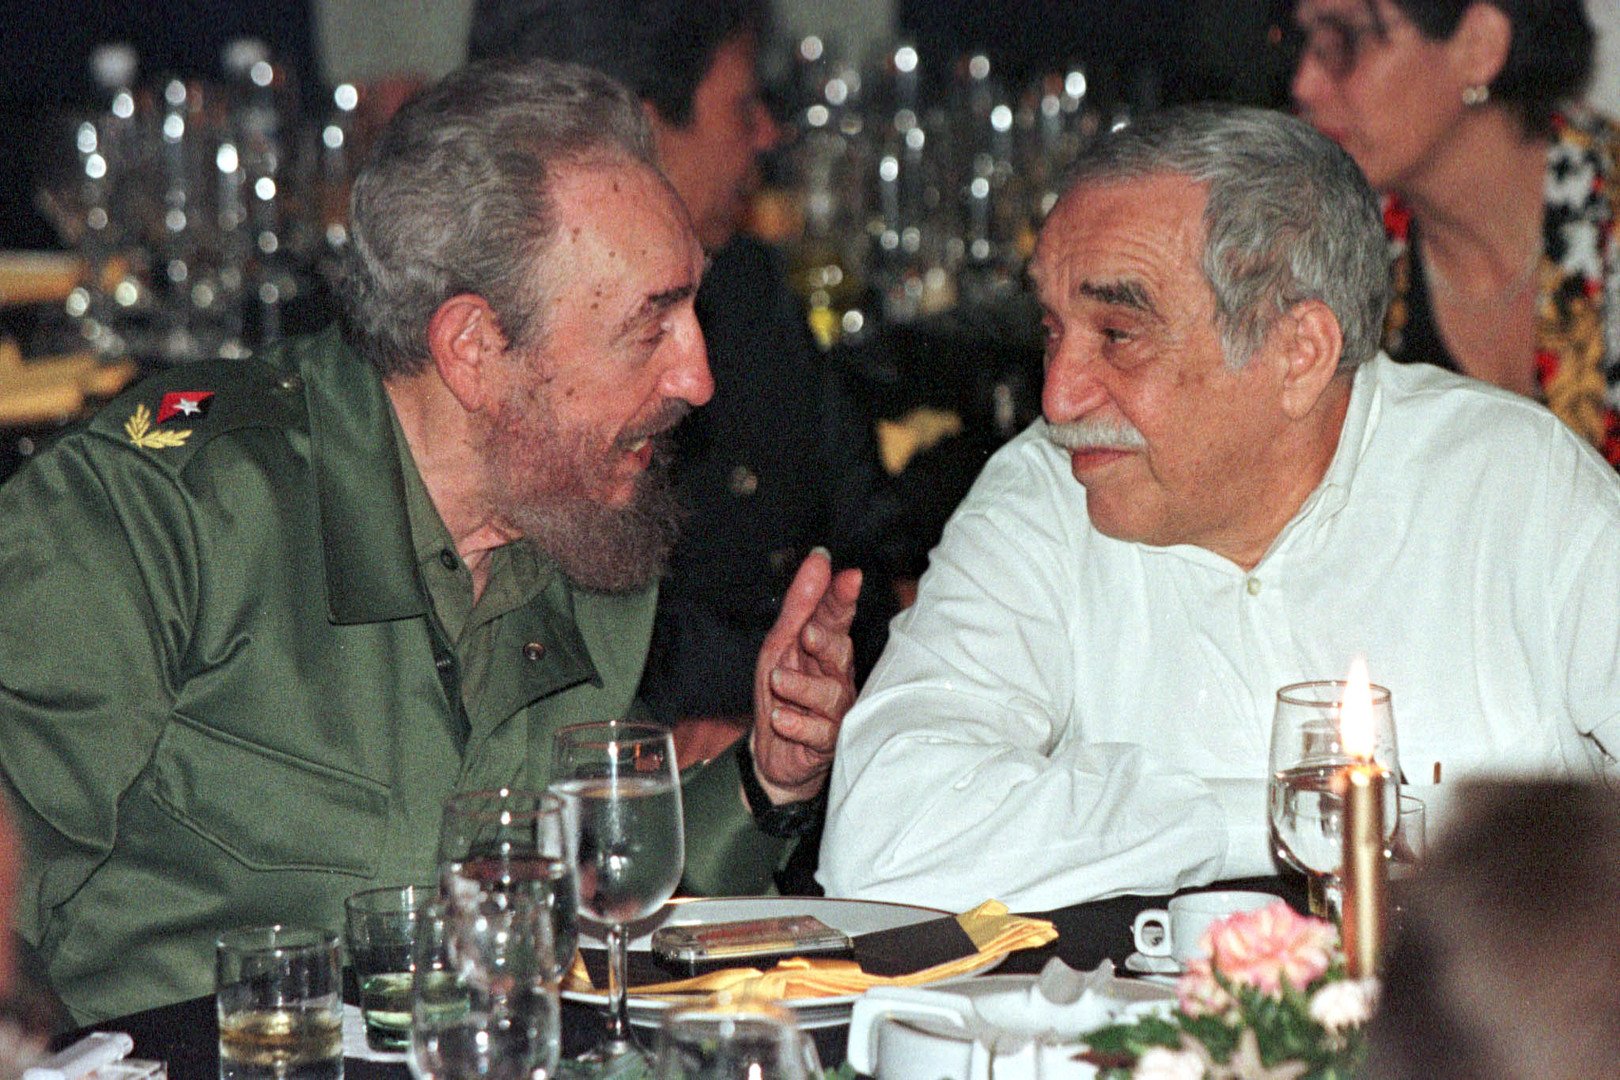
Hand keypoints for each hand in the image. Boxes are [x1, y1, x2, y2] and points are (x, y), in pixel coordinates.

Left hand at [750, 548, 860, 804]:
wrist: (774, 751)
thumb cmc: (784, 691)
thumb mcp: (781, 643)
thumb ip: (800, 604)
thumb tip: (820, 558)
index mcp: (829, 648)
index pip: (836, 618)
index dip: (842, 598)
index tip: (848, 577)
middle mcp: (838, 676)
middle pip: (840, 653)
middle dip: (826, 641)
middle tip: (808, 634)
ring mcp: (836, 711)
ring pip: (830, 695)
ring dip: (803, 687)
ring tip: (778, 680)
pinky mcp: (827, 744)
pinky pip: (818, 733)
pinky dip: (798, 725)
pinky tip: (781, 718)